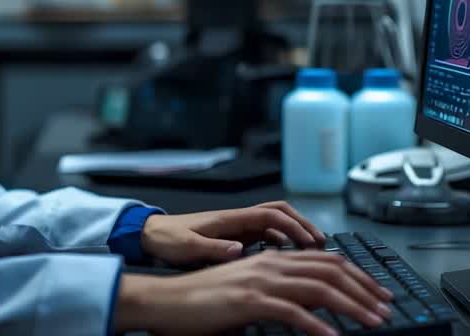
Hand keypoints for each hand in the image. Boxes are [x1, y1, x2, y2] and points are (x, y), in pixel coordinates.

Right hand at [114, 250, 394, 335]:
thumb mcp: (249, 291)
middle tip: (386, 307)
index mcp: (273, 259)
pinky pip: (294, 312)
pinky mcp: (250, 301)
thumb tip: (312, 307)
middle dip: (365, 289)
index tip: (378, 292)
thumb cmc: (204, 301)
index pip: (328, 260)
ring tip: (373, 322)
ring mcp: (262, 280)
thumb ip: (280, 292)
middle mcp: (272, 263)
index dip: (358, 275)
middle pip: (331, 270)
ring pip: (320, 288)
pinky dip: (319, 326)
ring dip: (353, 306)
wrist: (167, 301)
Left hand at [140, 201, 326, 265]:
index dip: (293, 227)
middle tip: (319, 242)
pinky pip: (264, 235)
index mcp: (229, 219)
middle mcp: (236, 219)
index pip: (270, 216)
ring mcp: (236, 227)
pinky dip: (280, 242)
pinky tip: (286, 255)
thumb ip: (213, 249)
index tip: (308, 241)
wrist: (150, 235)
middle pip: (279, 213)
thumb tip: (238, 252)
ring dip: (294, 232)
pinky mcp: (233, 237)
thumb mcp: (187, 247)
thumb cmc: (167, 239)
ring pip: (274, 223)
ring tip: (311, 249)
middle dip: (302, 224)